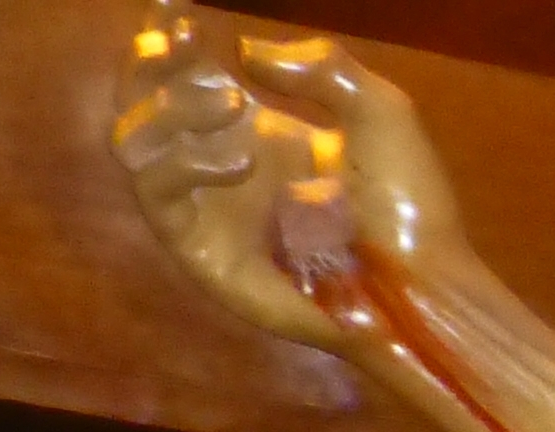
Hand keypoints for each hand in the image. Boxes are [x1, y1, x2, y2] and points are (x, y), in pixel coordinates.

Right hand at [112, 6, 469, 352]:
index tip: (171, 5)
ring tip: (234, 101)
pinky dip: (187, 166)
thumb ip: (322, 68)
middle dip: (149, 62)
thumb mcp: (378, 112)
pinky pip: (158, 196)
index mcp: (254, 129)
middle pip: (142, 100)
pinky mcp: (199, 251)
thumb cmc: (405, 204)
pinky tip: (243, 160)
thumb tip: (247, 51)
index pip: (184, 73)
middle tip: (180, 38)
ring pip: (134, 141)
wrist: (419, 282)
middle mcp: (218, 163)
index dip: (167, 36)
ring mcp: (204, 208)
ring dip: (170, 107)